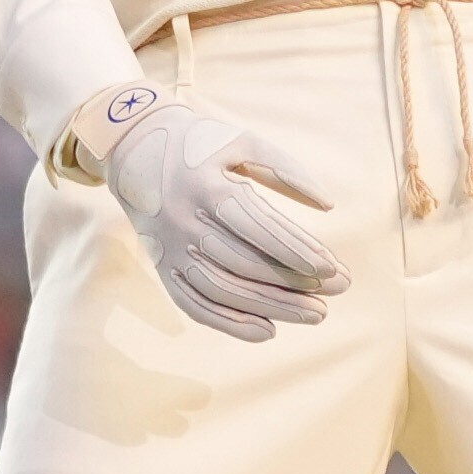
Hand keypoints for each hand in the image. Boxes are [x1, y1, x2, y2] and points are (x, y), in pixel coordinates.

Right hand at [91, 93, 339, 343]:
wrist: (133, 149)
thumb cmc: (201, 143)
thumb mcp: (243, 142)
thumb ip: (287, 170)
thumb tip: (329, 206)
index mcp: (207, 188)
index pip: (257, 229)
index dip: (297, 252)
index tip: (333, 268)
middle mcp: (184, 222)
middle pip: (245, 265)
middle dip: (296, 283)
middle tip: (339, 291)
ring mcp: (170, 249)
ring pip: (224, 290)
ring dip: (273, 308)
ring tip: (316, 314)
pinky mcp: (162, 267)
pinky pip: (194, 305)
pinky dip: (230, 324)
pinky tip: (269, 331)